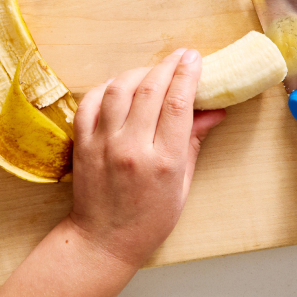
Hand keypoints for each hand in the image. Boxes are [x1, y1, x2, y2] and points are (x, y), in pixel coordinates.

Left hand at [65, 49, 225, 268]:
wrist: (104, 241)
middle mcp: (131, 148)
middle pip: (150, 89)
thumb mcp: (182, 184)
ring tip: (153, 71)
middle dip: (169, 65)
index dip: (188, 75)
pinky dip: (106, 87)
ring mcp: (103, 144)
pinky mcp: (82, 144)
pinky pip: (90, 102)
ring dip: (139, 72)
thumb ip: (194, 142)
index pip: (178, 103)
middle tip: (180, 56)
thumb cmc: (150, 219)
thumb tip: (214, 111)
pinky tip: (120, 85)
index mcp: (163, 161)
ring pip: (119, 88)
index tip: (195, 59)